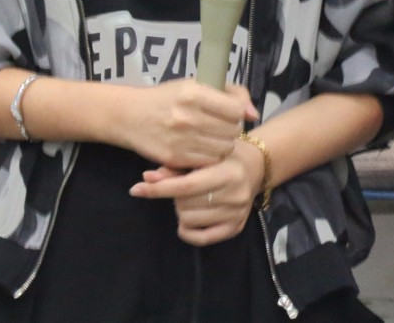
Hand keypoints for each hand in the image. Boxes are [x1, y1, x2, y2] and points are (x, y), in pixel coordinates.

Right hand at [117, 81, 255, 168]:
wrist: (129, 116)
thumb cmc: (167, 98)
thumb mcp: (196, 85)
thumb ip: (230, 94)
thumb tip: (253, 114)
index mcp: (194, 93)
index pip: (235, 110)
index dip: (237, 112)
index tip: (228, 112)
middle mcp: (187, 116)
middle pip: (232, 131)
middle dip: (230, 129)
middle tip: (219, 126)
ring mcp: (180, 139)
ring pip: (223, 148)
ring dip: (222, 144)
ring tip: (210, 137)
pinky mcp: (174, 157)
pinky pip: (208, 161)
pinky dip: (209, 156)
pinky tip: (200, 147)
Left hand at [131, 140, 264, 245]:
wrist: (257, 166)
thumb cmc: (225, 156)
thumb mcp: (204, 155)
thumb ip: (175, 167)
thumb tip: (146, 178)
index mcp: (228, 172)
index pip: (186, 186)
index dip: (159, 189)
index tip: (136, 189)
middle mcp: (235, 195)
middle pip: (184, 204)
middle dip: (175, 195)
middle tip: (183, 187)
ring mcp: (237, 214)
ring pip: (189, 220)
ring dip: (181, 210)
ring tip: (190, 199)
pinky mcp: (236, 228)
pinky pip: (200, 238)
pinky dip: (187, 230)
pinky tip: (188, 220)